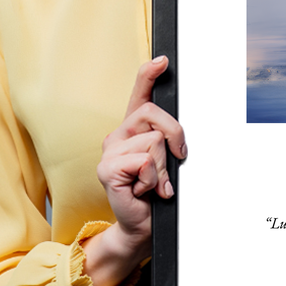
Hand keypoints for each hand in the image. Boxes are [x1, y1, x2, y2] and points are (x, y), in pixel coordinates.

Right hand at [82, 56, 186, 285]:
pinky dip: (153, 179)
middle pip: (154, 114)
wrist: (142, 225)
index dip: (149, 74)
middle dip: (175, 136)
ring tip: (154, 183)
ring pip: (154, 141)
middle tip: (176, 160)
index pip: (139, 94)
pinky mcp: (107, 169)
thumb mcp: (167, 160)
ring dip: (163, 167)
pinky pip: (144, 161)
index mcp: (133, 130)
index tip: (163, 60)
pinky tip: (144, 190)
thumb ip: (168, 141)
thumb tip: (178, 133)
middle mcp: (118, 135)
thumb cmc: (156, 192)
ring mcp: (109, 151)